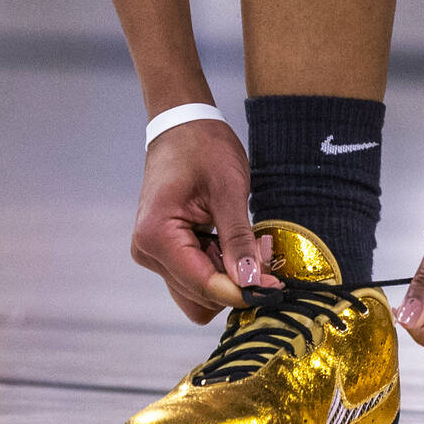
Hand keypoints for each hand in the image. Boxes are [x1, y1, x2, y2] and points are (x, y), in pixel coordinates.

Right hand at [130, 119, 278, 323]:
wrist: (182, 126)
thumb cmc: (203, 149)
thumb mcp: (229, 190)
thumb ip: (238, 240)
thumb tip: (251, 283)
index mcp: (157, 235)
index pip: (203, 284)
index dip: (241, 291)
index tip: (275, 288)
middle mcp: (148, 251)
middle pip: (200, 297)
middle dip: (237, 283)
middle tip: (266, 256)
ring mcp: (155, 254)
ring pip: (199, 293)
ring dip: (231, 277)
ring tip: (253, 246)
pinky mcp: (166, 252)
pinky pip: (198, 276)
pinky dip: (222, 268)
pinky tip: (238, 244)